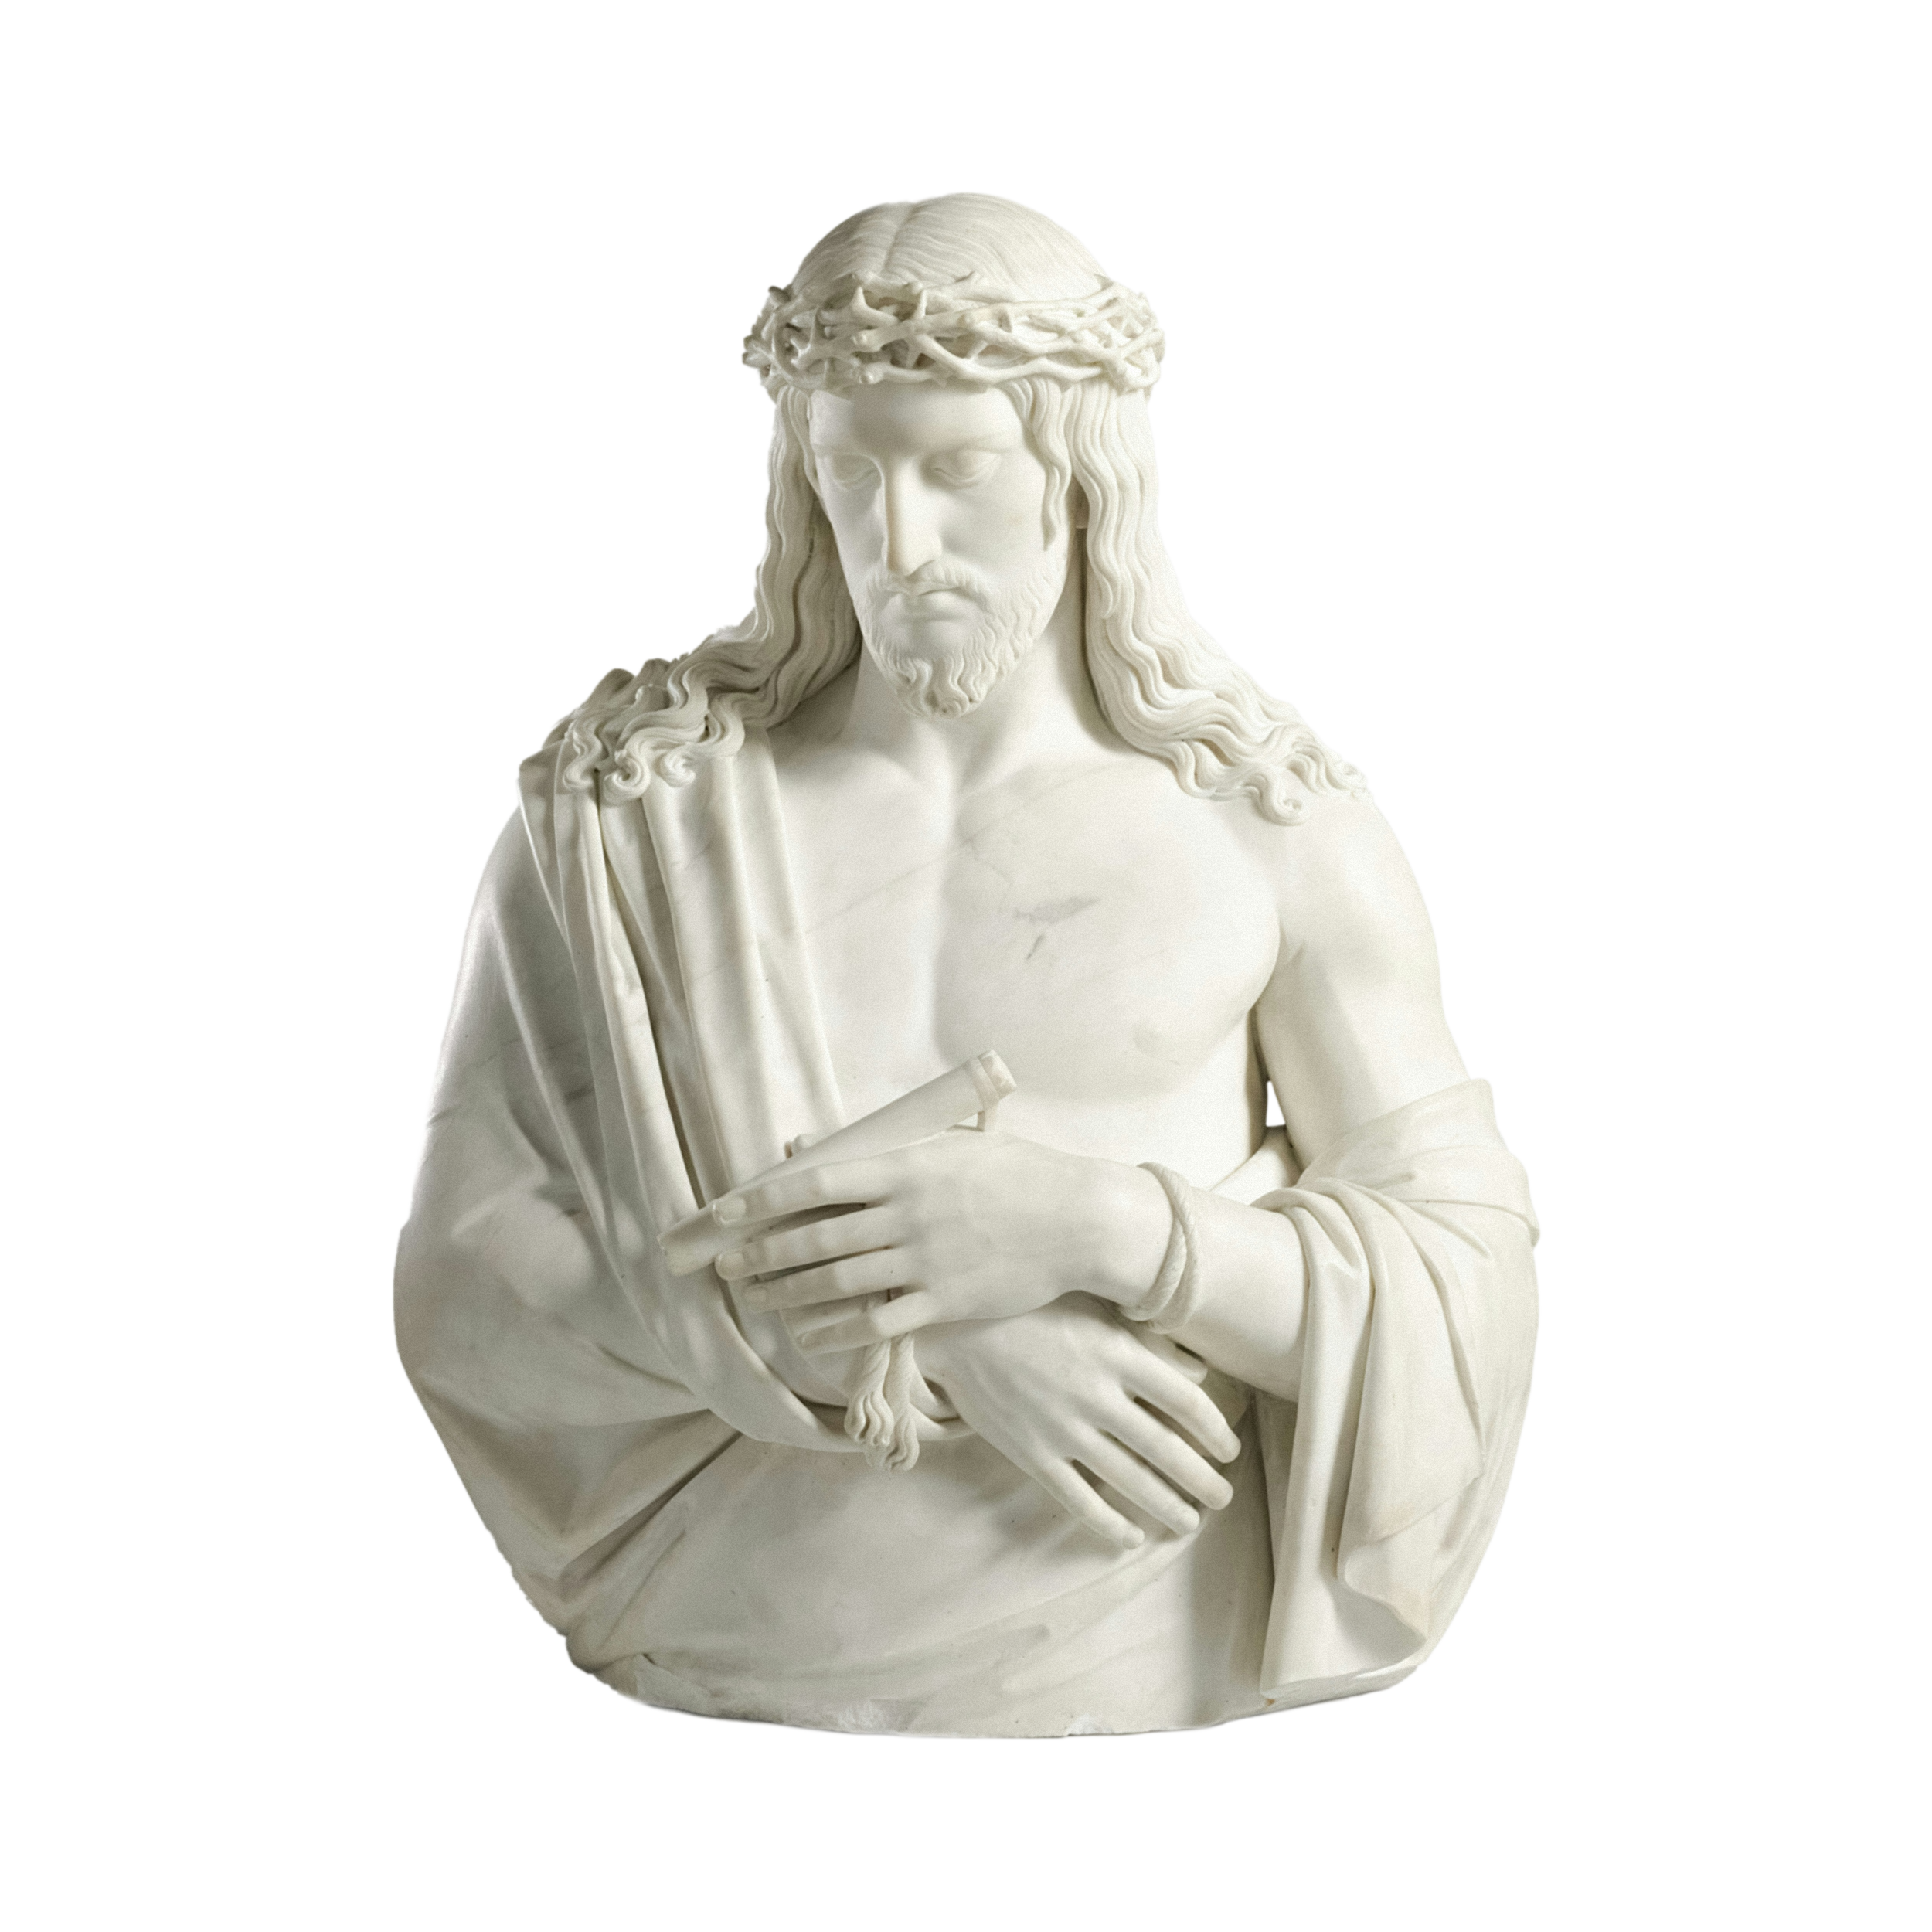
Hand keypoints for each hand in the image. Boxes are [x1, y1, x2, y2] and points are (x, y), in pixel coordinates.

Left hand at [711, 1126, 1169, 1352]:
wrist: (1078, 1220)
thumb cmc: (1016, 1173)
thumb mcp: (952, 1144)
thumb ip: (886, 1149)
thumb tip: (817, 1147)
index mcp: (907, 1168)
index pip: (818, 1183)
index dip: (766, 1200)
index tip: (727, 1212)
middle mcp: (907, 1215)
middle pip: (817, 1238)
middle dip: (764, 1253)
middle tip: (727, 1264)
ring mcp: (924, 1262)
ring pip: (837, 1282)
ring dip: (788, 1292)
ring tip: (755, 1297)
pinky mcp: (944, 1302)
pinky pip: (876, 1322)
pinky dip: (834, 1330)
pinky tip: (807, 1333)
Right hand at [914, 1297, 1242, 1549]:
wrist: (956, 1328)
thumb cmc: (1032, 1308)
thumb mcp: (1095, 1309)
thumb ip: (1148, 1341)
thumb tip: (1199, 1373)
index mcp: (1117, 1353)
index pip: (1185, 1402)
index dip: (1215, 1431)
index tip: (1230, 1450)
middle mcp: (1096, 1394)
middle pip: (1165, 1448)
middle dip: (1201, 1480)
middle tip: (1223, 1498)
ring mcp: (1062, 1428)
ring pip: (1128, 1479)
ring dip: (1166, 1505)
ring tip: (1189, 1521)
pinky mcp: (1031, 1453)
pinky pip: (1077, 1498)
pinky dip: (1107, 1523)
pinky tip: (1130, 1536)